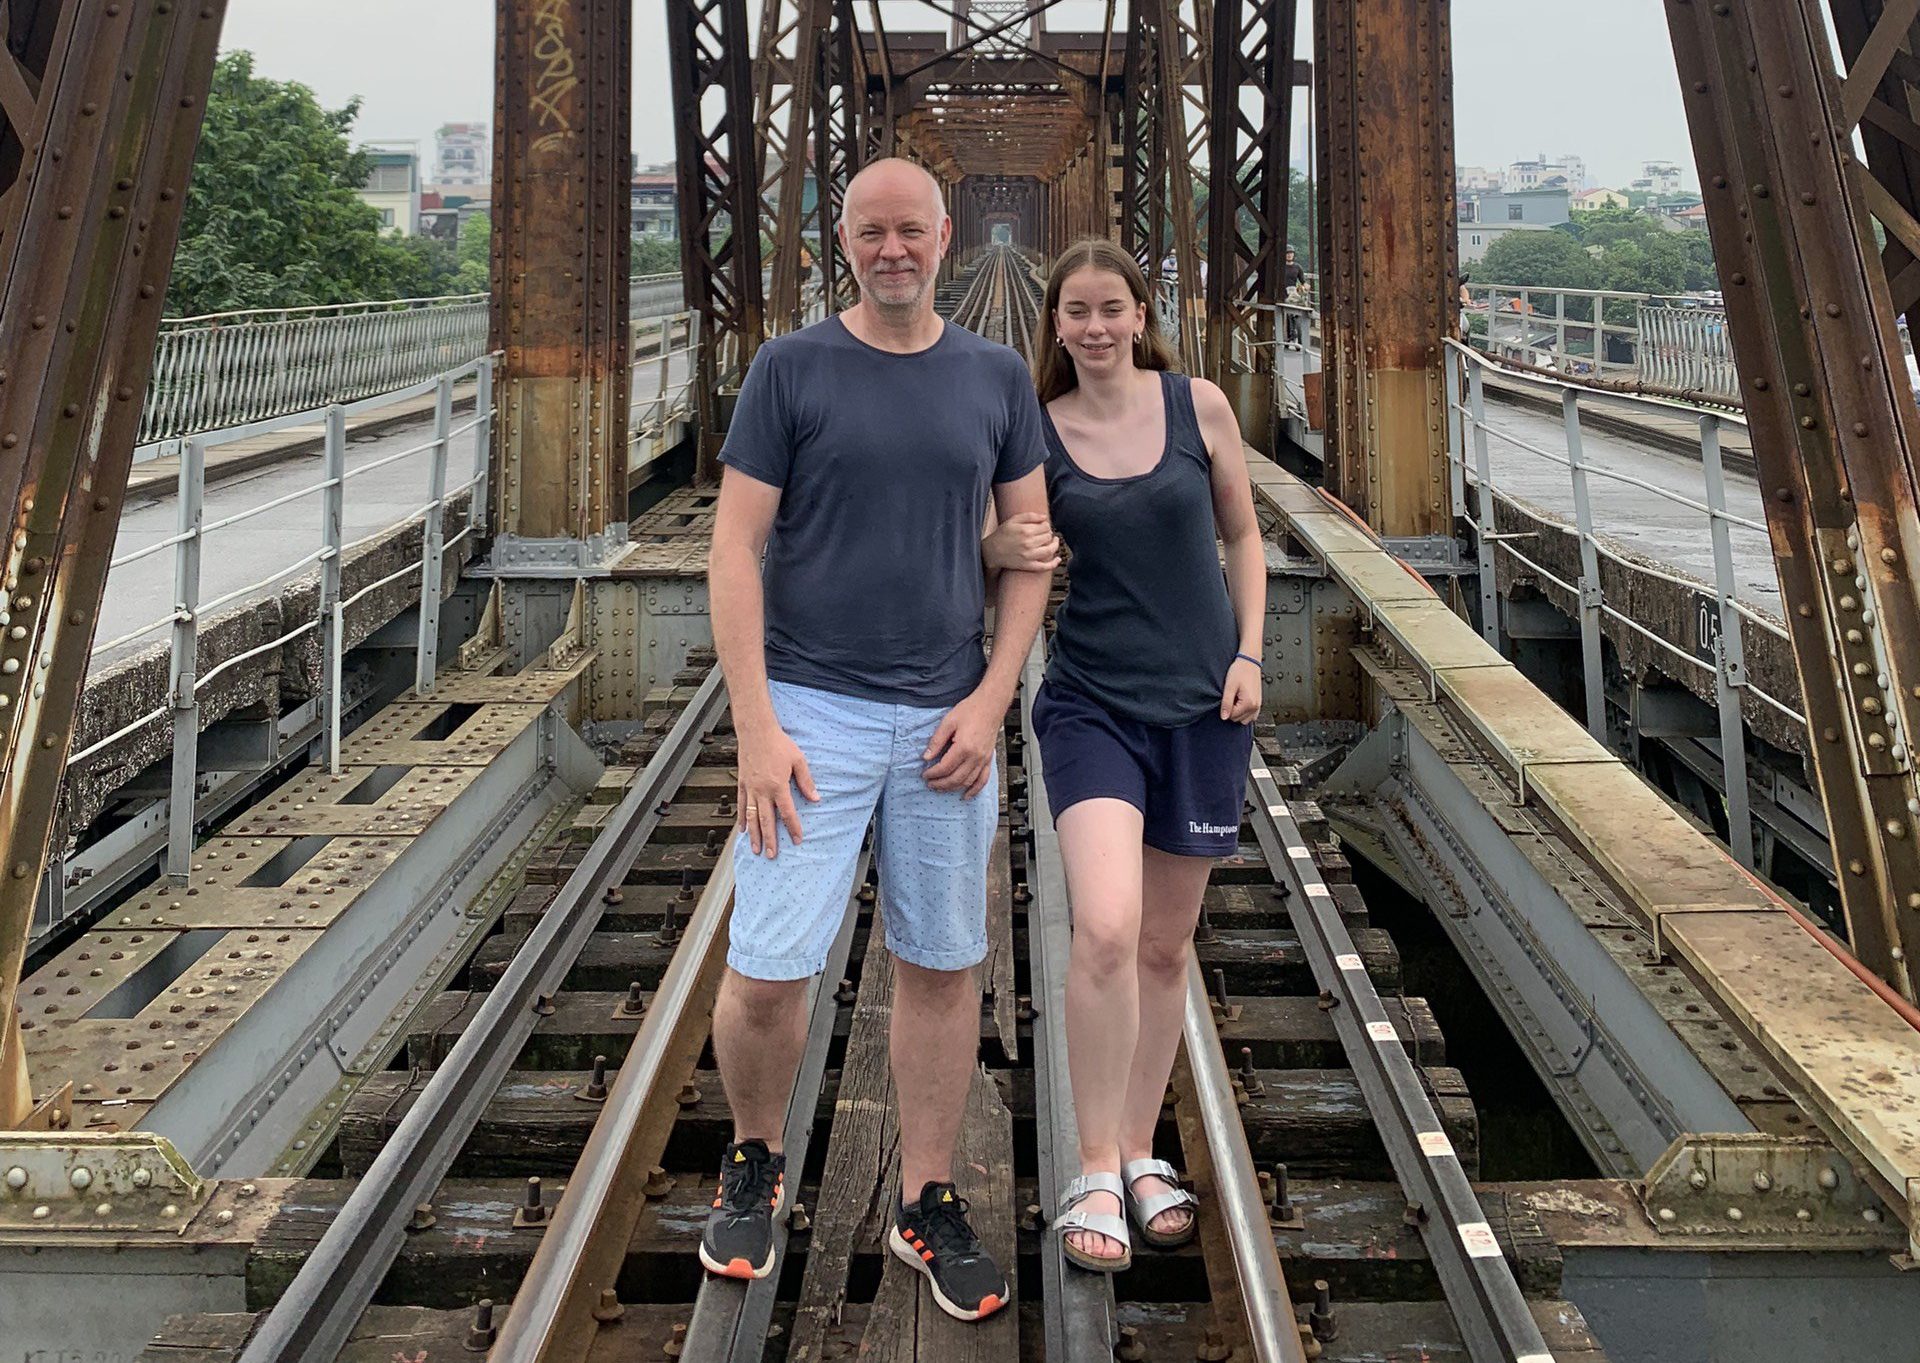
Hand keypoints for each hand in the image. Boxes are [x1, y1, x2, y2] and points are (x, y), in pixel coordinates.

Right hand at [735, 721, 819, 856]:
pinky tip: (743, 830)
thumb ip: (806, 781)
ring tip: (756, 850)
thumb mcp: (798, 760)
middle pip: (766, 820)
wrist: (756, 731)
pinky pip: (741, 805)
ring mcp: (750, 788)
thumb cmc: (778, 743)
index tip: (798, 840)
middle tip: (772, 855)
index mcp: (778, 786)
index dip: (793, 828)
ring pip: (751, 817)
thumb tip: (815, 798)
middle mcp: (762, 791)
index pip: (787, 813)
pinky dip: (741, 819)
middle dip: (770, 839)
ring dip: (754, 835)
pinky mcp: (742, 784)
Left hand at [921, 690, 1001, 797]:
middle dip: (940, 784)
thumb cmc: (971, 710)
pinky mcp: (988, 759)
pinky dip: (975, 790)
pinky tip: (967, 795)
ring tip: (942, 788)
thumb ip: (936, 741)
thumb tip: (926, 756)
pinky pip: (983, 780)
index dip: (932, 773)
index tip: (925, 774)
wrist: (990, 705)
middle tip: (930, 784)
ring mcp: (983, 759)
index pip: (944, 767)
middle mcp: (975, 756)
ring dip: (953, 788)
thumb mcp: (948, 722)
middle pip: (955, 778)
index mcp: (964, 747)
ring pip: (967, 782)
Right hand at [982, 512, 1061, 572]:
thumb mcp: (1013, 520)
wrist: (991, 552)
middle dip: (1048, 534)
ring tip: (1054, 542)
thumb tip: (1045, 517)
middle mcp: (1028, 543)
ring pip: (1050, 550)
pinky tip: (1058, 559)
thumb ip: (1030, 516)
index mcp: (1025, 531)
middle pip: (1048, 537)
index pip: (1045, 526)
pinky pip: (1044, 567)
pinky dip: (1053, 563)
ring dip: (1054, 545)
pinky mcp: (1028, 566)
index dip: (1045, 525)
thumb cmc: (1001, 534)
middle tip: (1044, 534)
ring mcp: (1029, 556)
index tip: (1041, 526)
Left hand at [1221, 656, 1260, 723]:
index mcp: (1249, 704)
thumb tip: (1224, 717)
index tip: (1227, 698)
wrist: (1249, 662)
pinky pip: (1252, 715)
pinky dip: (1245, 712)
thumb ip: (1226, 703)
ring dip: (1238, 713)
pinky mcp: (1258, 703)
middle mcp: (1255, 707)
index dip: (1226, 708)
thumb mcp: (1229, 687)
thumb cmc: (1240, 671)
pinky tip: (1241, 702)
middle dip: (1232, 710)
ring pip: (1245, 719)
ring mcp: (1258, 705)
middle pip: (1238, 719)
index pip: (1232, 716)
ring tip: (1236, 699)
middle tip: (1231, 697)